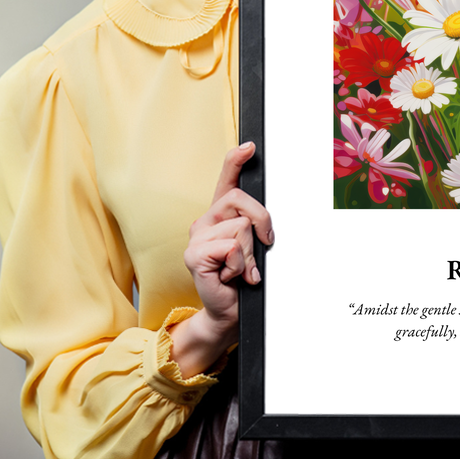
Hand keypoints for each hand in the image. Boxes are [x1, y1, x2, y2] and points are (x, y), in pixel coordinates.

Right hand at [169, 142, 273, 376]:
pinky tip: (231, 276)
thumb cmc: (243, 278)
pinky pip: (231, 247)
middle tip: (263, 246)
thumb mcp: (254, 246)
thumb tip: (265, 219)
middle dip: (262, 222)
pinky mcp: (194, 255)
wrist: (229, 311)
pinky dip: (240, 265)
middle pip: (241, 200)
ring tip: (241, 269)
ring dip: (250, 253)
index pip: (226, 180)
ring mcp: (196, 237)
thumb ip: (255, 227)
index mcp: (220, 215)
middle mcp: (205, 221)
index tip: (250, 146)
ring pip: (241, 227)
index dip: (236, 160)